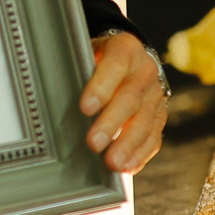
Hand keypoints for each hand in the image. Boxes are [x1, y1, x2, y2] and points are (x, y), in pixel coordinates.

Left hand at [82, 31, 165, 174]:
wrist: (126, 60)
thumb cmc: (96, 59)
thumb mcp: (86, 53)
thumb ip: (77, 70)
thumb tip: (54, 98)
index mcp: (126, 48)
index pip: (115, 65)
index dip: (101, 86)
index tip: (85, 108)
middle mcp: (145, 69)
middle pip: (130, 97)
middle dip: (112, 123)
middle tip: (94, 143)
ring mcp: (155, 94)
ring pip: (144, 121)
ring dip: (127, 144)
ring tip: (112, 163)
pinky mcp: (160, 115)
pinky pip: (154, 136)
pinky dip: (140, 153)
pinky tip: (127, 166)